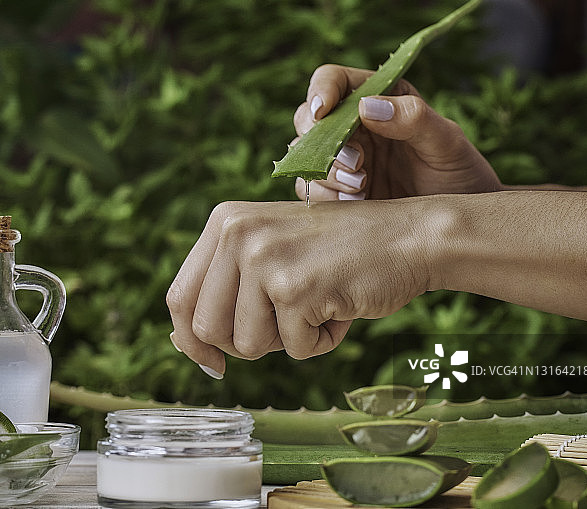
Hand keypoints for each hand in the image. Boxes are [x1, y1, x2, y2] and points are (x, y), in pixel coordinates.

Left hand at [166, 199, 432, 376]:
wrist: (407, 237)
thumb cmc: (338, 253)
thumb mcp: (270, 254)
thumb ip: (226, 288)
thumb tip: (184, 343)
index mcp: (224, 222)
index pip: (180, 297)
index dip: (190, 341)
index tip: (211, 363)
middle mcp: (237, 234)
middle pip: (207, 330)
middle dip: (246, 343)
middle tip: (286, 324)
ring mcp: (264, 259)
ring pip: (248, 346)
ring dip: (288, 340)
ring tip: (317, 304)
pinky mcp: (296, 288)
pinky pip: (296, 350)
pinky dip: (322, 341)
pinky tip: (339, 306)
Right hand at [291, 65, 501, 201]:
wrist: (457, 224)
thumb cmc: (460, 174)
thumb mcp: (447, 143)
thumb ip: (414, 119)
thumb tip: (367, 106)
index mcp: (380, 98)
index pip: (334, 80)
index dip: (321, 90)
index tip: (323, 112)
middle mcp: (354, 127)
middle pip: (308, 119)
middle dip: (320, 141)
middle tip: (355, 163)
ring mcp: (343, 160)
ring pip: (306, 157)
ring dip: (326, 172)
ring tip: (361, 187)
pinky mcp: (337, 192)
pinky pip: (310, 189)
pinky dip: (325, 196)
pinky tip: (355, 203)